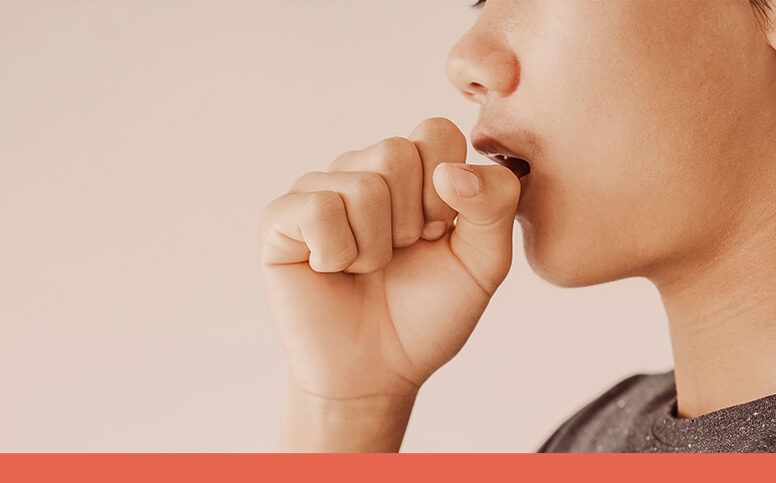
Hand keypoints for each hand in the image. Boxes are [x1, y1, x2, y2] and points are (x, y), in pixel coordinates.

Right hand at [260, 117, 520, 401]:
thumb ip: (495, 205)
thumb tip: (451, 170)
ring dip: (374, 247)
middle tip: (400, 255)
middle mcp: (361, 169)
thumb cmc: (427, 314)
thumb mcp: (484, 262)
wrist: (377, 372)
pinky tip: (332, 270)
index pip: (436, 132)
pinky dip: (337, 253)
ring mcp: (318, 190)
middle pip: (396, 152)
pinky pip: (318, 209)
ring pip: (361, 186)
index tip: (440, 234)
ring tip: (367, 269)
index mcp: (411, 170)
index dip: (448, 190)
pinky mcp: (280, 219)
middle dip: (410, 220)